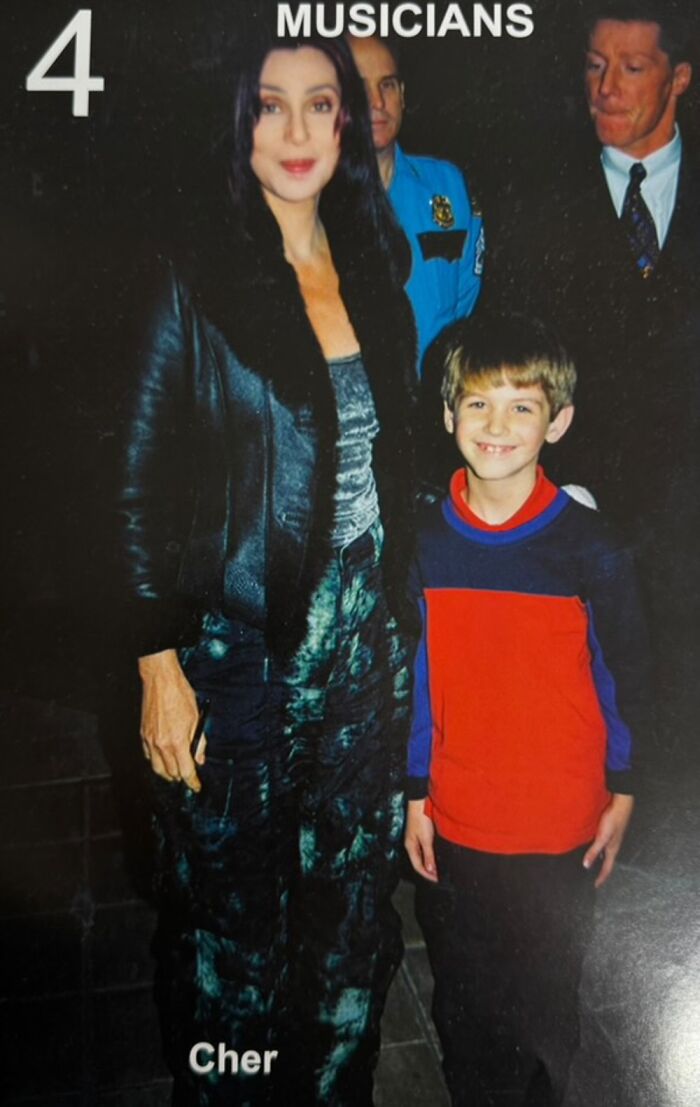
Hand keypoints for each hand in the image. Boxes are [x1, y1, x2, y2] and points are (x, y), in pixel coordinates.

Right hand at [138, 649, 206, 790]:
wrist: (160, 681)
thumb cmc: (180, 695)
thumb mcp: (197, 718)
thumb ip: (199, 742)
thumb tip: (200, 758)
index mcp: (177, 741)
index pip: (186, 771)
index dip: (192, 782)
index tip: (196, 786)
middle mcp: (162, 744)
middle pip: (171, 773)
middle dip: (181, 777)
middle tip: (188, 776)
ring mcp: (150, 740)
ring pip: (157, 768)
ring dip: (167, 774)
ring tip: (175, 773)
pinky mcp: (143, 735)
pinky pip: (148, 756)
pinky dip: (156, 762)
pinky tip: (162, 759)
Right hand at [404, 799, 437, 881]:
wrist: (419, 803)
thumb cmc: (421, 819)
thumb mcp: (426, 839)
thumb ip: (428, 855)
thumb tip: (429, 870)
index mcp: (410, 847)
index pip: (417, 866)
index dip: (427, 874)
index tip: (437, 880)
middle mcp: (411, 845)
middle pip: (419, 862)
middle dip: (428, 871)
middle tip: (439, 876)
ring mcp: (415, 839)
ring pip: (422, 856)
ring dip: (430, 863)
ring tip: (439, 868)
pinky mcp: (420, 834)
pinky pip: (425, 849)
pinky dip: (430, 855)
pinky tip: (436, 856)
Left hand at [583, 793, 633, 887]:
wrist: (621, 803)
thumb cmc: (614, 819)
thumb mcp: (602, 837)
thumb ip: (594, 851)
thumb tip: (586, 866)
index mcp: (613, 849)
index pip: (607, 869)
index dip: (601, 878)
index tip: (595, 886)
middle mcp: (613, 845)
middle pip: (607, 862)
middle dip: (600, 870)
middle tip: (592, 877)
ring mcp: (612, 838)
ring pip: (605, 853)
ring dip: (599, 859)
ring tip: (591, 863)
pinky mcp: (610, 830)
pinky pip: (603, 844)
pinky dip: (598, 848)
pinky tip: (593, 845)